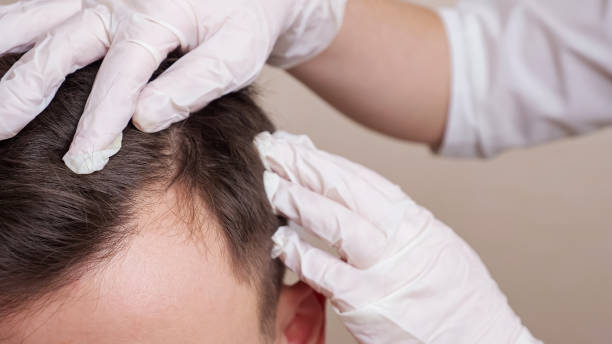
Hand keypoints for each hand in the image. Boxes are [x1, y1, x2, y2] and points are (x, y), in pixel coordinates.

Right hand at [0, 0, 345, 173]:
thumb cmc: (241, 24)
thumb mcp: (235, 56)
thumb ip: (194, 85)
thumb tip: (145, 120)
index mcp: (157, 17)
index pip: (122, 72)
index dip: (99, 116)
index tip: (81, 158)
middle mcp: (117, 1)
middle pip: (61, 46)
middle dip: (26, 92)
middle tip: (0, 134)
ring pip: (36, 22)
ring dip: (4, 58)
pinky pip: (40, 11)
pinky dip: (12, 33)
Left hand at [254, 131, 540, 343]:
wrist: (481, 341)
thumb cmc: (458, 298)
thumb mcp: (435, 247)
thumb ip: (397, 225)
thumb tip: (357, 206)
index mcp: (416, 222)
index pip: (364, 180)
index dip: (326, 160)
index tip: (299, 148)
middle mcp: (402, 239)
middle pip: (346, 191)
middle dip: (305, 167)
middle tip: (273, 150)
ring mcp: (385, 270)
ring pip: (335, 223)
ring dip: (298, 201)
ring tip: (269, 185)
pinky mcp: (368, 304)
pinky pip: (327, 273)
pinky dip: (301, 255)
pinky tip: (281, 242)